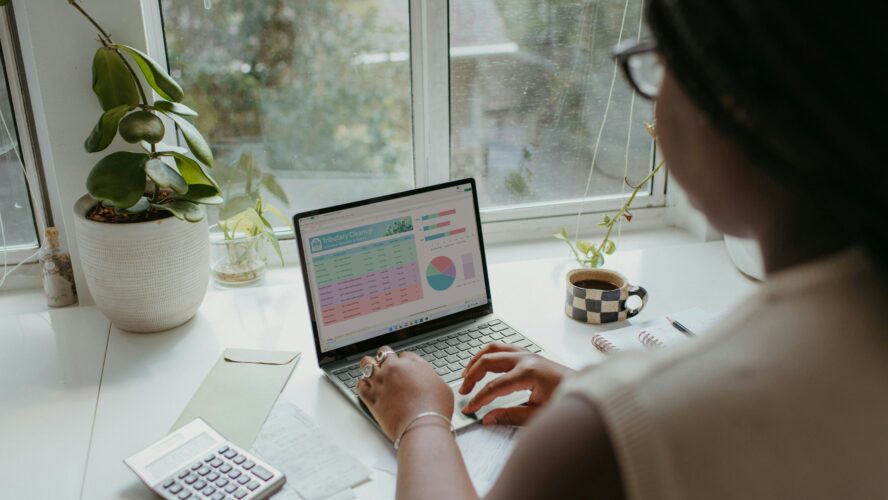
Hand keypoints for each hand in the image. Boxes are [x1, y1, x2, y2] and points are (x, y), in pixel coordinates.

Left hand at [357, 346, 454, 440]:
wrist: (422, 426)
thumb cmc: (435, 408)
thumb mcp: (440, 385)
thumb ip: (429, 377)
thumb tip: (425, 378)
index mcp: (411, 363)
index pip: (404, 354)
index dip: (404, 362)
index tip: (405, 368)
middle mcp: (393, 369)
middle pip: (383, 352)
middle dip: (385, 358)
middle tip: (387, 365)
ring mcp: (380, 382)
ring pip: (366, 364)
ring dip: (369, 366)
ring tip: (372, 370)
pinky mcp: (371, 398)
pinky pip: (359, 385)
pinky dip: (362, 384)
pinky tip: (366, 387)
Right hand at [459, 343, 573, 425]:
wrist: (588, 392)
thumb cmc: (567, 401)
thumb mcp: (538, 415)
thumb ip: (510, 416)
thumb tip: (488, 418)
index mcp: (529, 373)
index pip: (494, 386)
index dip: (479, 399)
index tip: (469, 408)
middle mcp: (526, 359)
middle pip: (488, 361)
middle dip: (472, 376)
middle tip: (463, 391)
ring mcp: (528, 354)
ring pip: (493, 349)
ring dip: (477, 360)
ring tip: (466, 375)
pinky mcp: (529, 355)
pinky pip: (503, 348)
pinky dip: (488, 355)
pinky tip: (482, 364)